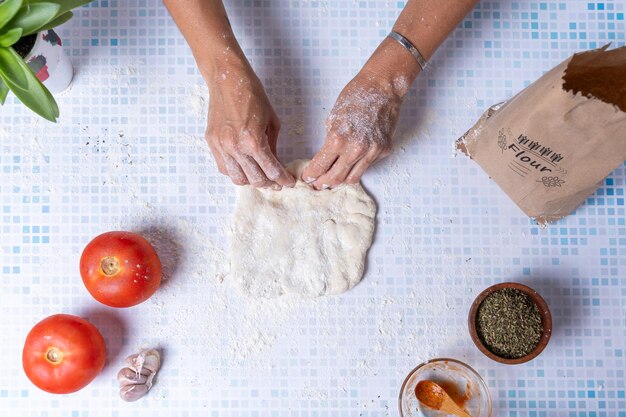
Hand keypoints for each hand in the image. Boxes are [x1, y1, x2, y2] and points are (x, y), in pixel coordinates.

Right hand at [205, 67, 294, 188]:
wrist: (227, 79)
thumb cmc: (253, 95)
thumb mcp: (271, 121)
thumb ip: (272, 146)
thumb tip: (274, 164)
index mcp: (253, 141)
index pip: (271, 170)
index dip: (283, 179)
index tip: (288, 182)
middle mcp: (235, 147)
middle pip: (255, 179)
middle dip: (269, 184)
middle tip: (276, 182)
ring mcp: (221, 147)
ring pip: (237, 178)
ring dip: (251, 181)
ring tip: (260, 177)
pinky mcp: (212, 143)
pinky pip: (224, 167)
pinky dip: (236, 172)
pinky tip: (245, 167)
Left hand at [303, 38, 418, 188]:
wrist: (381, 88)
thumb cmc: (355, 97)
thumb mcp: (333, 118)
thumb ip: (330, 140)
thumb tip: (325, 158)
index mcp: (338, 139)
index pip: (320, 166)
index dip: (311, 174)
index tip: (307, 178)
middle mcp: (355, 149)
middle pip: (336, 178)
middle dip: (323, 183)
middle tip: (318, 184)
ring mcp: (372, 151)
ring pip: (353, 178)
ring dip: (341, 180)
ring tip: (334, 178)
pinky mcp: (384, 150)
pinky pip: (367, 165)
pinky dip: (358, 166)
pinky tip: (352, 161)